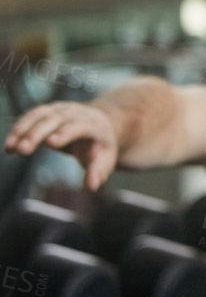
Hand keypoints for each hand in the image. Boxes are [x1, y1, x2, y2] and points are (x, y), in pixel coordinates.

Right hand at [3, 102, 120, 190]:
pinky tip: (9, 144)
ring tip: (9, 149)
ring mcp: (61, 110)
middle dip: (37, 134)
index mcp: (93, 124)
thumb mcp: (105, 160)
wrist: (100, 124)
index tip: (50, 143)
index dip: (65, 133)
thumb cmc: (101, 146)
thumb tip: (91, 187)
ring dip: (23, 130)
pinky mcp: (48, 110)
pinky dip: (19, 128)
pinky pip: (31, 116)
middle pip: (56, 120)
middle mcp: (76, 113)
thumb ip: (97, 172)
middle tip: (22, 150)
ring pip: (40, 115)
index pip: (79, 126)